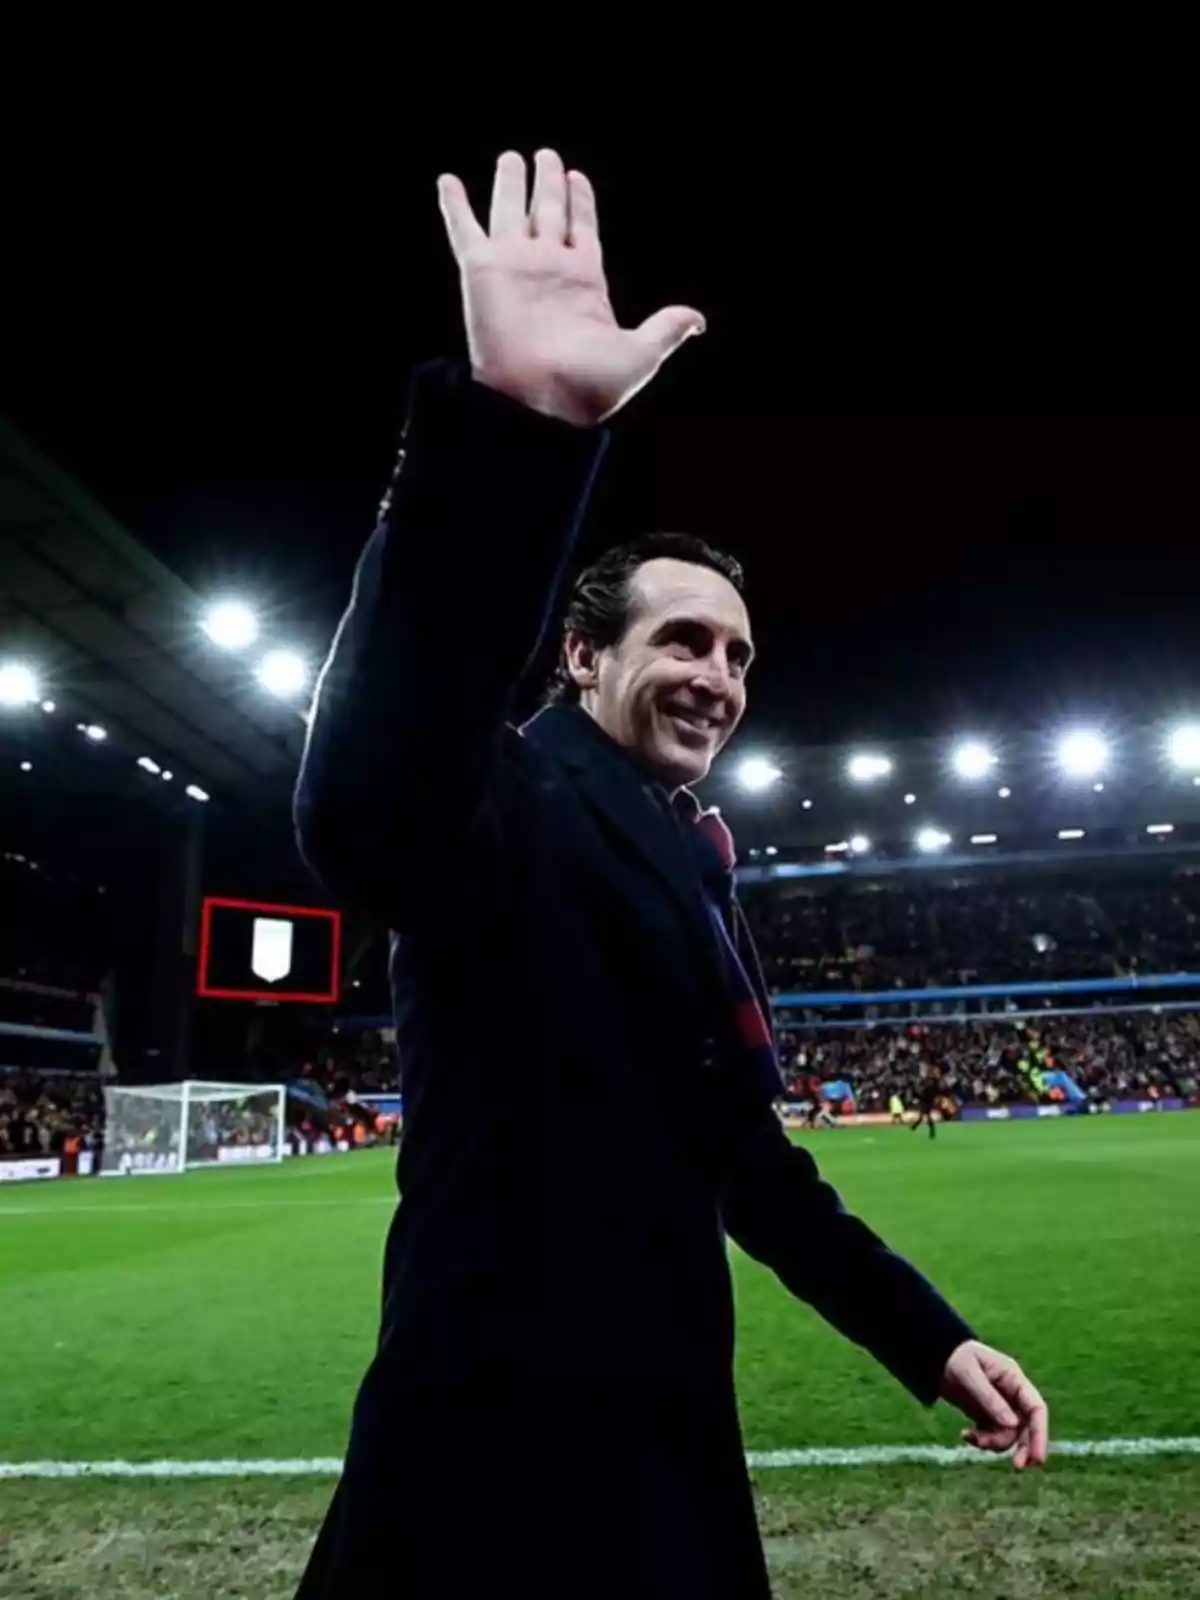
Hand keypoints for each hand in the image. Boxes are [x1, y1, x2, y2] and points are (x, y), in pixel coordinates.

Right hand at [437, 149, 704, 425]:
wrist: (543, 402)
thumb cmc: (590, 385)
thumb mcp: (642, 353)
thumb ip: (666, 328)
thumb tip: (698, 321)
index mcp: (585, 280)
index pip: (582, 227)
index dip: (580, 200)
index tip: (577, 176)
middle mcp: (548, 268)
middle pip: (549, 211)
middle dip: (549, 184)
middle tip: (547, 155)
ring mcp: (514, 266)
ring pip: (511, 210)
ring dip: (511, 183)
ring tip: (512, 157)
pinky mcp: (482, 270)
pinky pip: (465, 229)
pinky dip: (455, 205)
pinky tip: (448, 180)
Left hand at [940, 1339, 1048, 1470]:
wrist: (936, 1358)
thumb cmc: (954, 1358)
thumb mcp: (969, 1374)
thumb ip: (989, 1398)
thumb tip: (1012, 1424)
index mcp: (1013, 1378)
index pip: (1036, 1408)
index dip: (1040, 1433)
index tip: (1037, 1457)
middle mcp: (1012, 1395)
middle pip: (1027, 1427)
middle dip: (1023, 1448)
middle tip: (1016, 1466)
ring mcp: (1001, 1407)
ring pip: (1009, 1436)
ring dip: (993, 1443)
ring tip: (971, 1437)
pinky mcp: (988, 1416)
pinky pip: (992, 1436)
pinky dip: (981, 1441)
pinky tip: (965, 1435)